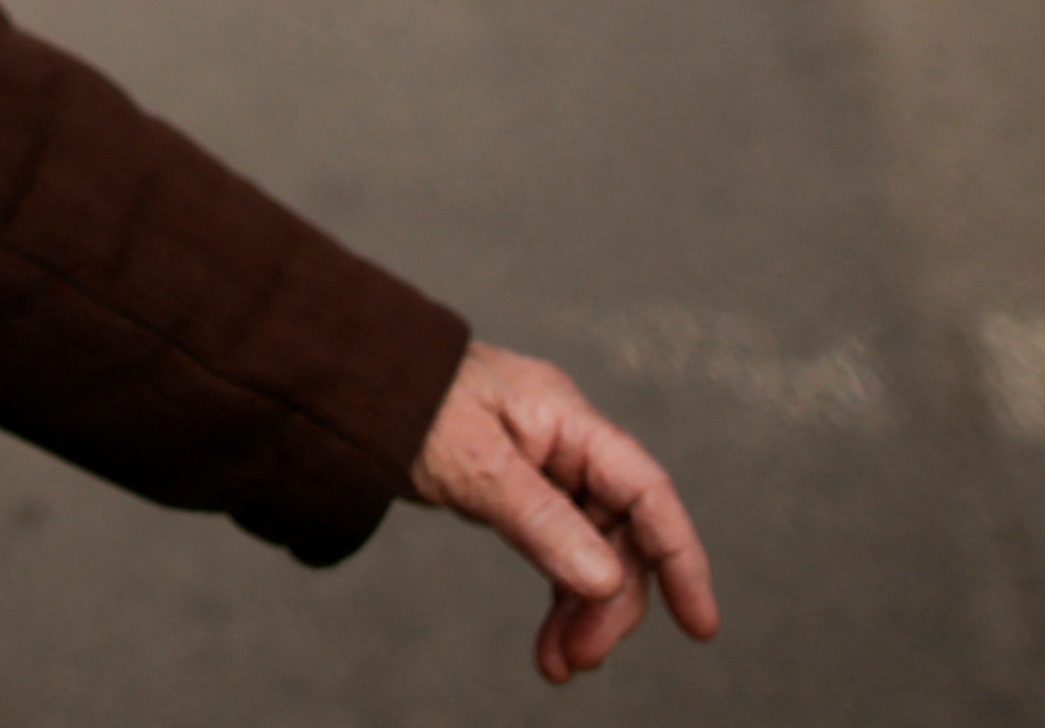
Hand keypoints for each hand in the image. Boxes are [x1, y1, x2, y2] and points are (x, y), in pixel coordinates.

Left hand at [405, 342, 720, 685]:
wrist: (345, 380)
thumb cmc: (406, 400)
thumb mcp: (473, 464)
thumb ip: (540, 520)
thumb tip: (604, 581)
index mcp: (566, 419)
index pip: (646, 491)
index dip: (681, 557)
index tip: (699, 624)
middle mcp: (566, 442)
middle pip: (620, 532)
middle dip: (611, 602)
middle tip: (584, 657)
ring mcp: (543, 467)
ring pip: (589, 551)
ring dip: (583, 611)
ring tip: (560, 666)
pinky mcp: (518, 491)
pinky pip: (556, 551)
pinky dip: (556, 599)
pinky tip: (549, 645)